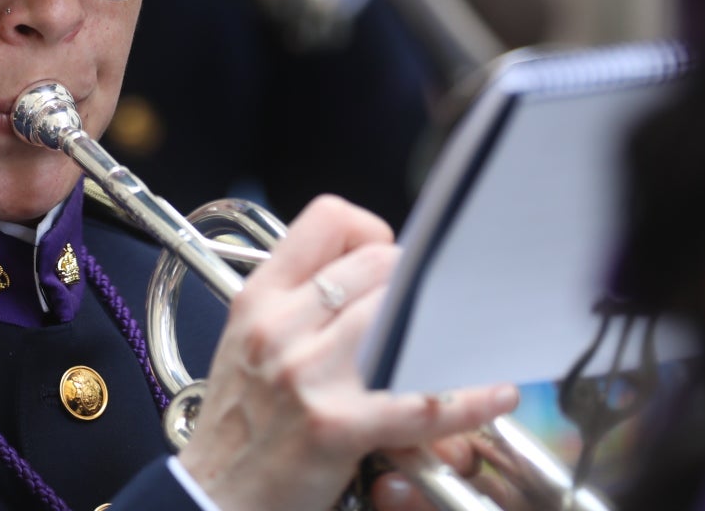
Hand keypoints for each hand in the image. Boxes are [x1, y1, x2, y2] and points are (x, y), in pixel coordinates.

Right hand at [177, 195, 519, 510]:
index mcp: (259, 298)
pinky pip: (422, 400)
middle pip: (380, 264)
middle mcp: (282, 326)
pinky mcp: (338, 425)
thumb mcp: (246, 343)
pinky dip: (469, 399)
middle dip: (415, 287)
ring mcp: (310, 373)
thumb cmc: (237, 425)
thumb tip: (369, 279)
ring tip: (464, 340)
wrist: (211, 497)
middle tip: (427, 314)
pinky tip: (493, 394)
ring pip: (405, 317)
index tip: (383, 262)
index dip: (371, 233)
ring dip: (446, 330)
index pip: (329, 220)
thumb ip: (298, 304)